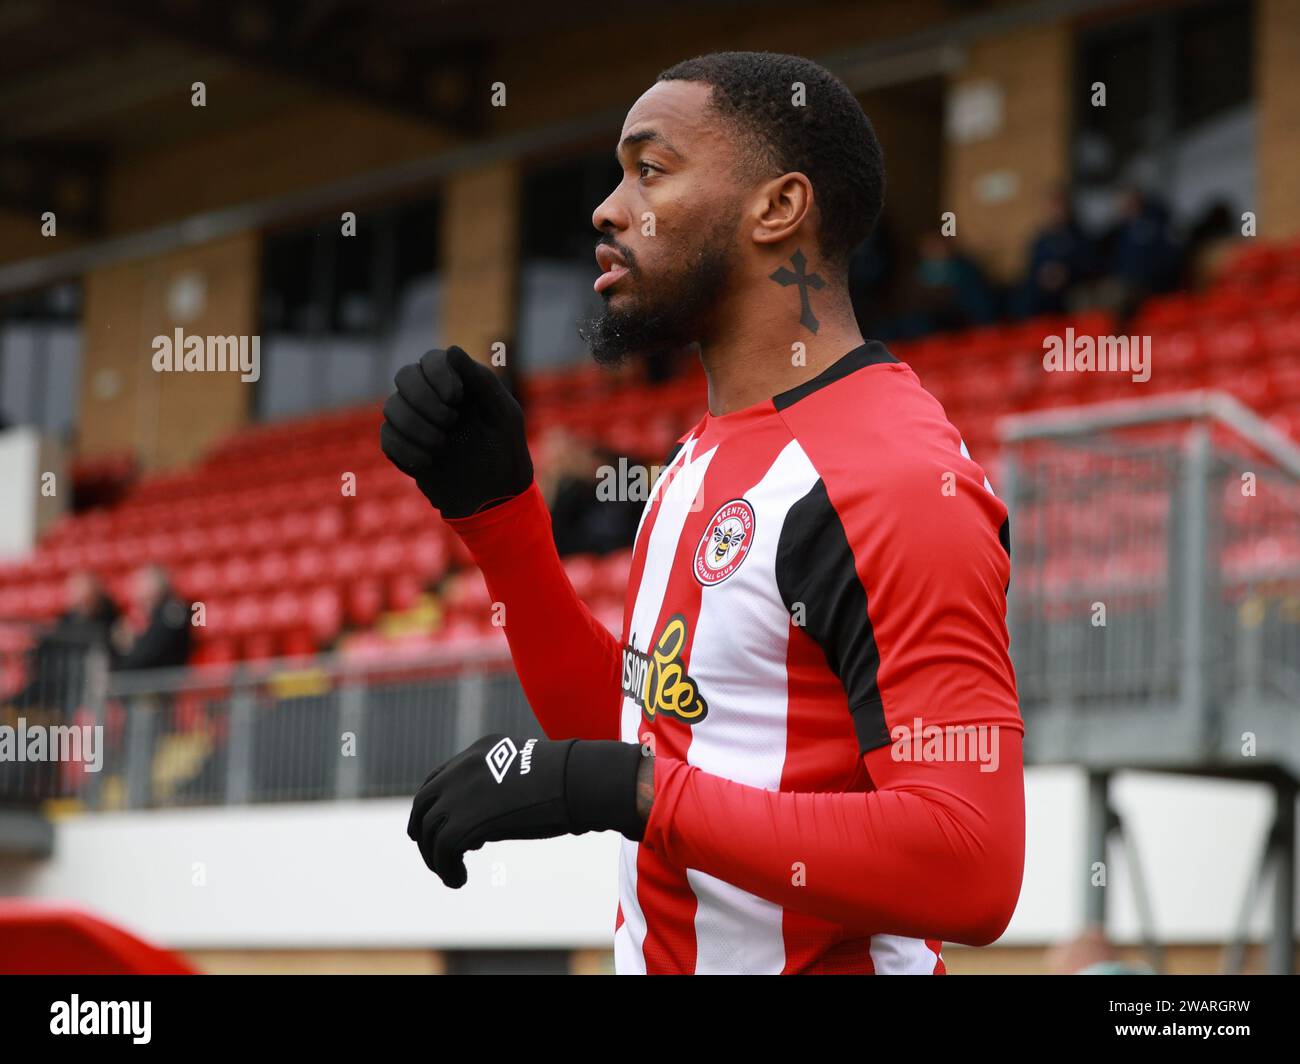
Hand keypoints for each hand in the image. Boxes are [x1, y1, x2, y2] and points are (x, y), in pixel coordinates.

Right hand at [380, 346, 532, 518]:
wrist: (493, 497)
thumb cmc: (504, 451)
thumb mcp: (503, 415)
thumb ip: (481, 380)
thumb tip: (451, 349)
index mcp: (458, 384)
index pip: (431, 359)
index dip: (438, 374)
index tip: (455, 398)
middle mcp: (433, 398)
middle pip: (405, 376)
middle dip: (424, 399)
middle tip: (450, 422)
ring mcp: (415, 422)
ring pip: (391, 406)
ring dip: (416, 426)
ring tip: (441, 445)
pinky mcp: (403, 447)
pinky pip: (387, 437)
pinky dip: (406, 449)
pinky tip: (429, 461)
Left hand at [407, 734, 646, 887]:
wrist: (576, 782)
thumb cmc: (567, 782)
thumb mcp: (525, 776)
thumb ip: (499, 792)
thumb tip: (484, 828)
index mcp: (478, 753)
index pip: (439, 777)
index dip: (433, 803)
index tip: (437, 823)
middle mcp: (461, 769)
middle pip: (424, 803)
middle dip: (422, 829)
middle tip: (430, 851)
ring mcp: (458, 794)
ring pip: (428, 830)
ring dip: (435, 856)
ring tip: (451, 873)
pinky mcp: (462, 822)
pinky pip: (441, 851)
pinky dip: (446, 869)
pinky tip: (459, 879)